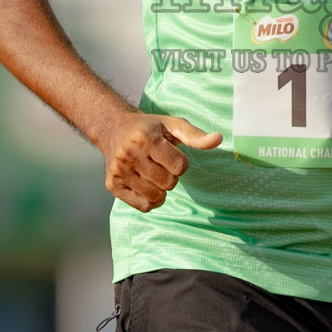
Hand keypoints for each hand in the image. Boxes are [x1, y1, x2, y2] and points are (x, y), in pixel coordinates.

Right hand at [100, 112, 221, 211]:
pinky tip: (146, 185)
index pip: (180, 166)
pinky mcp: (113, 186)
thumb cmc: (149, 128)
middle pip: (168, 183)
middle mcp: (128, 155)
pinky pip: (143, 207)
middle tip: (161, 165)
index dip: (181, 163)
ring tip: (153, 174)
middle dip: (171, 176)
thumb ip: (195, 135)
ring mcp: (118, 172)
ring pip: (156, 197)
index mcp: (145, 138)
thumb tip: (218, 139)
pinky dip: (150, 200)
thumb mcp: (172, 125)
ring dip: (161, 190)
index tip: (171, 154)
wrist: (113, 129)